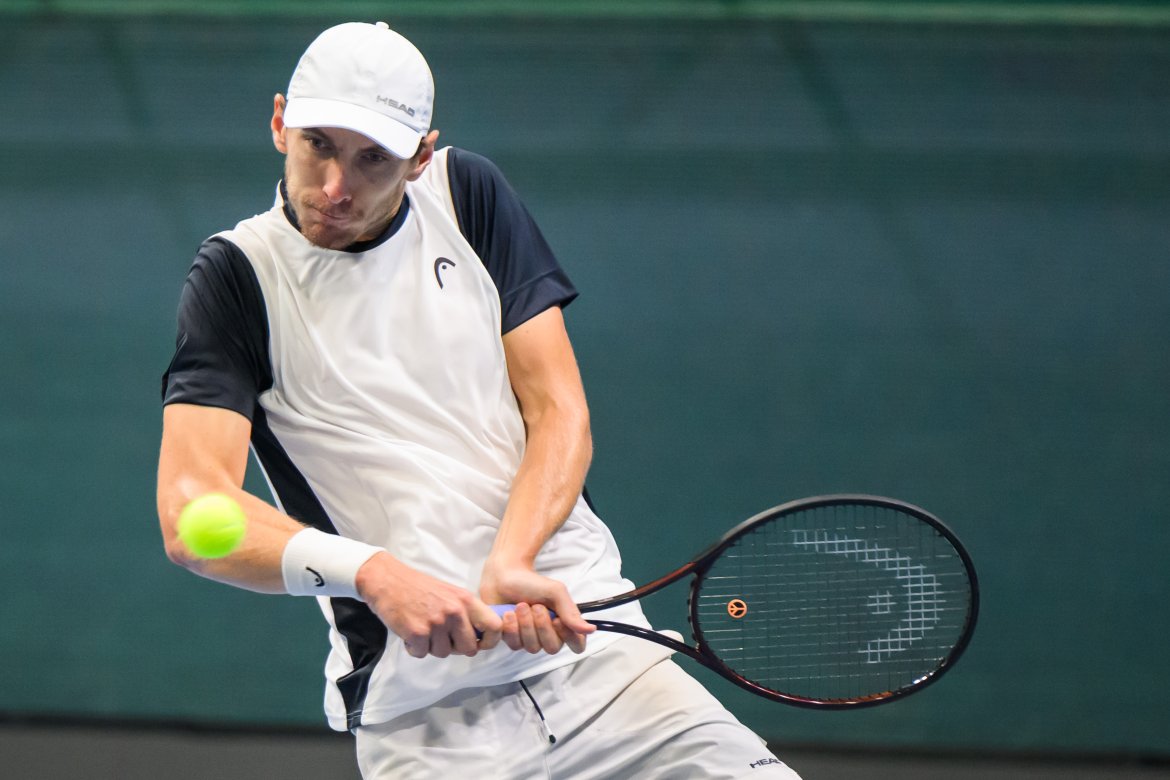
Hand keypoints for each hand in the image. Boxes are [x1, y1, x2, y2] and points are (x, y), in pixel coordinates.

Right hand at [356, 552, 502, 657]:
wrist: (387, 580)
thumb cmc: (418, 588)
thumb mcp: (450, 593)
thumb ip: (466, 612)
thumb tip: (479, 638)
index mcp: (466, 600)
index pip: (494, 626)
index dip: (490, 641)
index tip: (479, 644)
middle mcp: (454, 611)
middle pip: (469, 649)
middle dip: (456, 648)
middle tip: (441, 637)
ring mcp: (436, 623)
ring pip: (444, 653)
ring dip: (432, 646)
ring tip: (422, 628)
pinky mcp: (417, 633)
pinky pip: (422, 654)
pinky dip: (414, 648)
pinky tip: (409, 631)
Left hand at [479, 562, 594, 654]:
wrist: (503, 577)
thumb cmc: (532, 583)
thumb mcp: (555, 592)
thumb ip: (571, 613)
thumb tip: (591, 630)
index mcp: (564, 624)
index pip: (577, 645)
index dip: (569, 638)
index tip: (557, 620)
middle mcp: (549, 635)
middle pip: (552, 648)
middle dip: (542, 626)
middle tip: (536, 606)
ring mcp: (530, 639)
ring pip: (533, 648)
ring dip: (526, 625)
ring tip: (520, 605)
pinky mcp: (512, 640)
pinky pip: (515, 645)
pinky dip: (512, 628)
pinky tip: (508, 613)